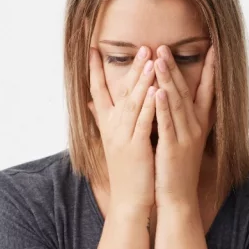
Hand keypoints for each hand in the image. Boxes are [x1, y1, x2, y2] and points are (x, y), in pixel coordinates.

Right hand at [86, 45, 158, 215]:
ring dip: (141, 80)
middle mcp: (112, 128)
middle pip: (120, 92)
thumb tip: (93, 104)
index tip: (92, 49)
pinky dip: (148, 105)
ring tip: (151, 59)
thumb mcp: (113, 143)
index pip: (97, 92)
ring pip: (132, 103)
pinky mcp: (136, 148)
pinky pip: (143, 122)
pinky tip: (156, 90)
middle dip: (131, 68)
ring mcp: (123, 138)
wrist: (129, 202)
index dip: (94, 70)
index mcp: (107, 126)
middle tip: (142, 47)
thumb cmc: (126, 172)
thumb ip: (103, 121)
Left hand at [153, 43, 215, 209]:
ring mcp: (185, 137)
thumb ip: (176, 118)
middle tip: (165, 46)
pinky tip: (158, 91)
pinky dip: (163, 107)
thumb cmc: (175, 168)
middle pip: (186, 91)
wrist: (177, 198)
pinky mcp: (173, 148)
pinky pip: (167, 124)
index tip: (212, 48)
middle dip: (175, 67)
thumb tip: (171, 99)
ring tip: (159, 59)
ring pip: (176, 103)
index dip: (210, 70)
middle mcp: (195, 128)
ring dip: (167, 79)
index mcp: (199, 124)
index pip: (207, 91)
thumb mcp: (179, 139)